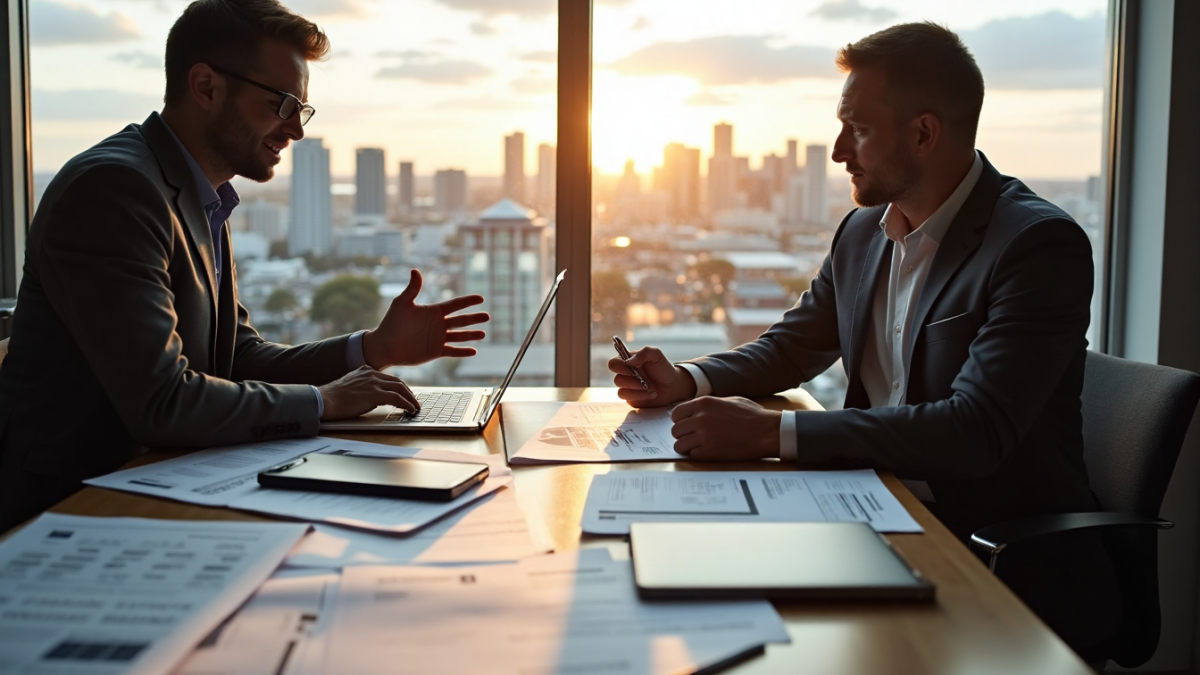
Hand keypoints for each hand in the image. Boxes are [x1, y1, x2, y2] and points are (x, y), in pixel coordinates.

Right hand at [318, 366, 419, 420]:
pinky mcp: (375, 394)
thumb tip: (373, 397)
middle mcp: (371, 374)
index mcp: (365, 370)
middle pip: (397, 382)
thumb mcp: (350, 387)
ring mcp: (373, 383)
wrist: (324, 400)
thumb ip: (363, 387)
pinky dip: (407, 404)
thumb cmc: (333, 398)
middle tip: (414, 401)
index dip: (399, 387)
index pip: (388, 378)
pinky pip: (397, 398)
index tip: (405, 394)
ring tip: (415, 407)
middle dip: (408, 392)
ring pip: (400, 389)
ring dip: (410, 399)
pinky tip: (410, 409)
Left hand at [362, 269, 488, 368]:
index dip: (468, 301)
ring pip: (459, 336)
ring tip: (483, 334)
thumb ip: (412, 289)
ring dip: (471, 335)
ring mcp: (438, 338)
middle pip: (461, 320)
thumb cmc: (391, 323)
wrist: (384, 345)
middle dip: (474, 318)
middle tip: (487, 316)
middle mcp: (438, 324)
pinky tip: (474, 351)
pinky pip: (452, 351)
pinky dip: (463, 352)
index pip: (454, 305)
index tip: (480, 298)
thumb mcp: (401, 304)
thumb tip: (415, 270)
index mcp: (433, 311)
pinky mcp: (435, 351)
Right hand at [607, 345, 695, 407]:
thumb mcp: (656, 355)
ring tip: (651, 388)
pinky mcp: (631, 398)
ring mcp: (627, 387)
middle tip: (645, 379)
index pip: (613, 364)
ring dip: (638, 389)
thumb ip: (643, 353)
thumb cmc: (663, 369)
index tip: (633, 368)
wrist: (672, 386)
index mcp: (628, 361)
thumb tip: (628, 361)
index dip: (620, 367)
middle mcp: (625, 374)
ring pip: (621, 391)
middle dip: (633, 381)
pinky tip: (650, 394)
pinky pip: (627, 399)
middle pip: (617, 379)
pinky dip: (639, 396)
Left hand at [670, 396, 780, 460]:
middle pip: (675, 430)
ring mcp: (704, 436)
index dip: (680, 421)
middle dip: (683, 435)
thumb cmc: (752, 416)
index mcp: (704, 403)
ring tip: (700, 446)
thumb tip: (694, 410)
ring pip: (679, 445)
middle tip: (694, 438)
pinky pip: (691, 455)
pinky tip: (708, 452)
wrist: (767, 432)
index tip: (687, 426)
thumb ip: (709, 405)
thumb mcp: (729, 400)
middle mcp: (700, 418)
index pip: (676, 414)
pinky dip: (698, 455)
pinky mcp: (710, 452)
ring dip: (687, 447)